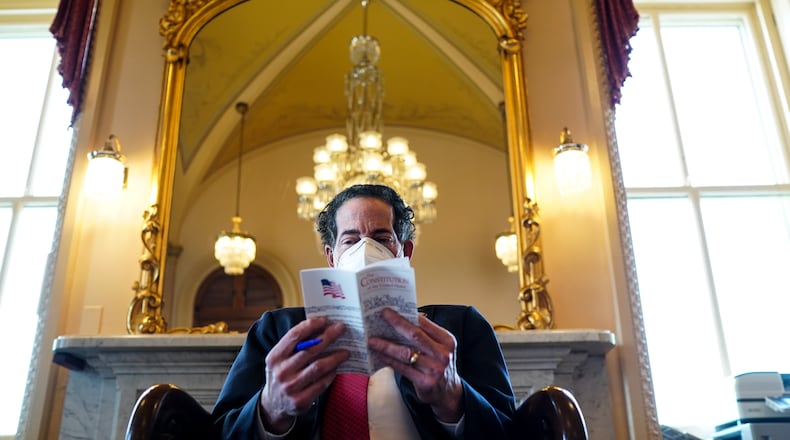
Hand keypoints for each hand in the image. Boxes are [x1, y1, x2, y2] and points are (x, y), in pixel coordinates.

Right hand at [259, 318, 348, 432]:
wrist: (273, 405)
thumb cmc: (282, 374)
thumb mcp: (280, 359)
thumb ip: (295, 345)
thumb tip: (320, 327)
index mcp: (275, 357)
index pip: (293, 336)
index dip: (310, 326)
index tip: (324, 320)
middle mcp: (281, 372)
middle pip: (310, 349)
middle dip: (328, 337)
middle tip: (341, 329)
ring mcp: (290, 387)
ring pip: (318, 367)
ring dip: (335, 357)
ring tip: (345, 352)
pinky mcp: (300, 401)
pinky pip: (321, 383)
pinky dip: (331, 374)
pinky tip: (336, 368)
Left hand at [367, 308, 463, 422]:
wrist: (448, 392)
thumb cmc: (439, 365)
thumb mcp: (440, 348)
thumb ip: (426, 335)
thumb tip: (401, 319)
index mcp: (447, 341)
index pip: (425, 324)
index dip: (407, 315)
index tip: (391, 310)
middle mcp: (442, 354)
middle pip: (415, 335)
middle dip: (396, 324)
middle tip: (382, 316)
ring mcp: (434, 369)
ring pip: (405, 353)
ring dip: (387, 345)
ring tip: (372, 340)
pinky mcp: (425, 383)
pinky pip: (402, 368)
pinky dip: (389, 360)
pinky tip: (379, 355)